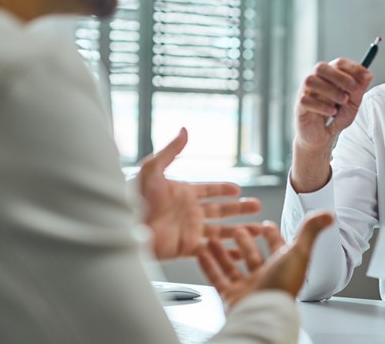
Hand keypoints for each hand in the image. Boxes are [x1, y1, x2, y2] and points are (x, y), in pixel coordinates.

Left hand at [138, 128, 261, 259]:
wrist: (124, 226)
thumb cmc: (134, 197)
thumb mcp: (152, 169)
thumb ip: (171, 151)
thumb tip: (184, 129)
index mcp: (183, 192)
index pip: (210, 190)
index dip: (224, 189)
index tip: (238, 189)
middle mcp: (189, 211)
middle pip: (221, 210)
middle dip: (240, 209)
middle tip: (258, 207)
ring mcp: (189, 230)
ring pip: (221, 230)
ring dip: (239, 230)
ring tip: (260, 231)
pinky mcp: (186, 247)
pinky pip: (210, 250)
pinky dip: (227, 253)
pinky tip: (241, 254)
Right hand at [196, 212, 333, 309]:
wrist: (264, 314)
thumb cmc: (283, 286)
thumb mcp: (299, 251)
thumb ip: (310, 231)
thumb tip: (328, 215)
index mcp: (282, 266)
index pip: (277, 248)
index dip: (272, 235)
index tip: (266, 224)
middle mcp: (265, 277)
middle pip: (253, 256)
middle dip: (246, 242)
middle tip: (238, 229)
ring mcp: (248, 288)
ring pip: (233, 267)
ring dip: (223, 252)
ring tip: (214, 238)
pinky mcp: (231, 297)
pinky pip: (217, 279)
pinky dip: (209, 266)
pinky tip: (202, 253)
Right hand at [291, 58, 371, 191]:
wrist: (321, 137)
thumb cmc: (335, 117)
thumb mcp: (352, 104)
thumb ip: (359, 90)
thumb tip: (368, 75)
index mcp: (329, 77)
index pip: (338, 63)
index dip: (353, 68)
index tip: (366, 77)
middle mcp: (315, 81)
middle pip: (321, 67)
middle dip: (340, 77)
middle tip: (353, 89)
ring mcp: (305, 92)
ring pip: (311, 80)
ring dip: (330, 90)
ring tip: (342, 102)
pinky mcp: (299, 106)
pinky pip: (306, 100)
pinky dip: (322, 106)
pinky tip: (331, 112)